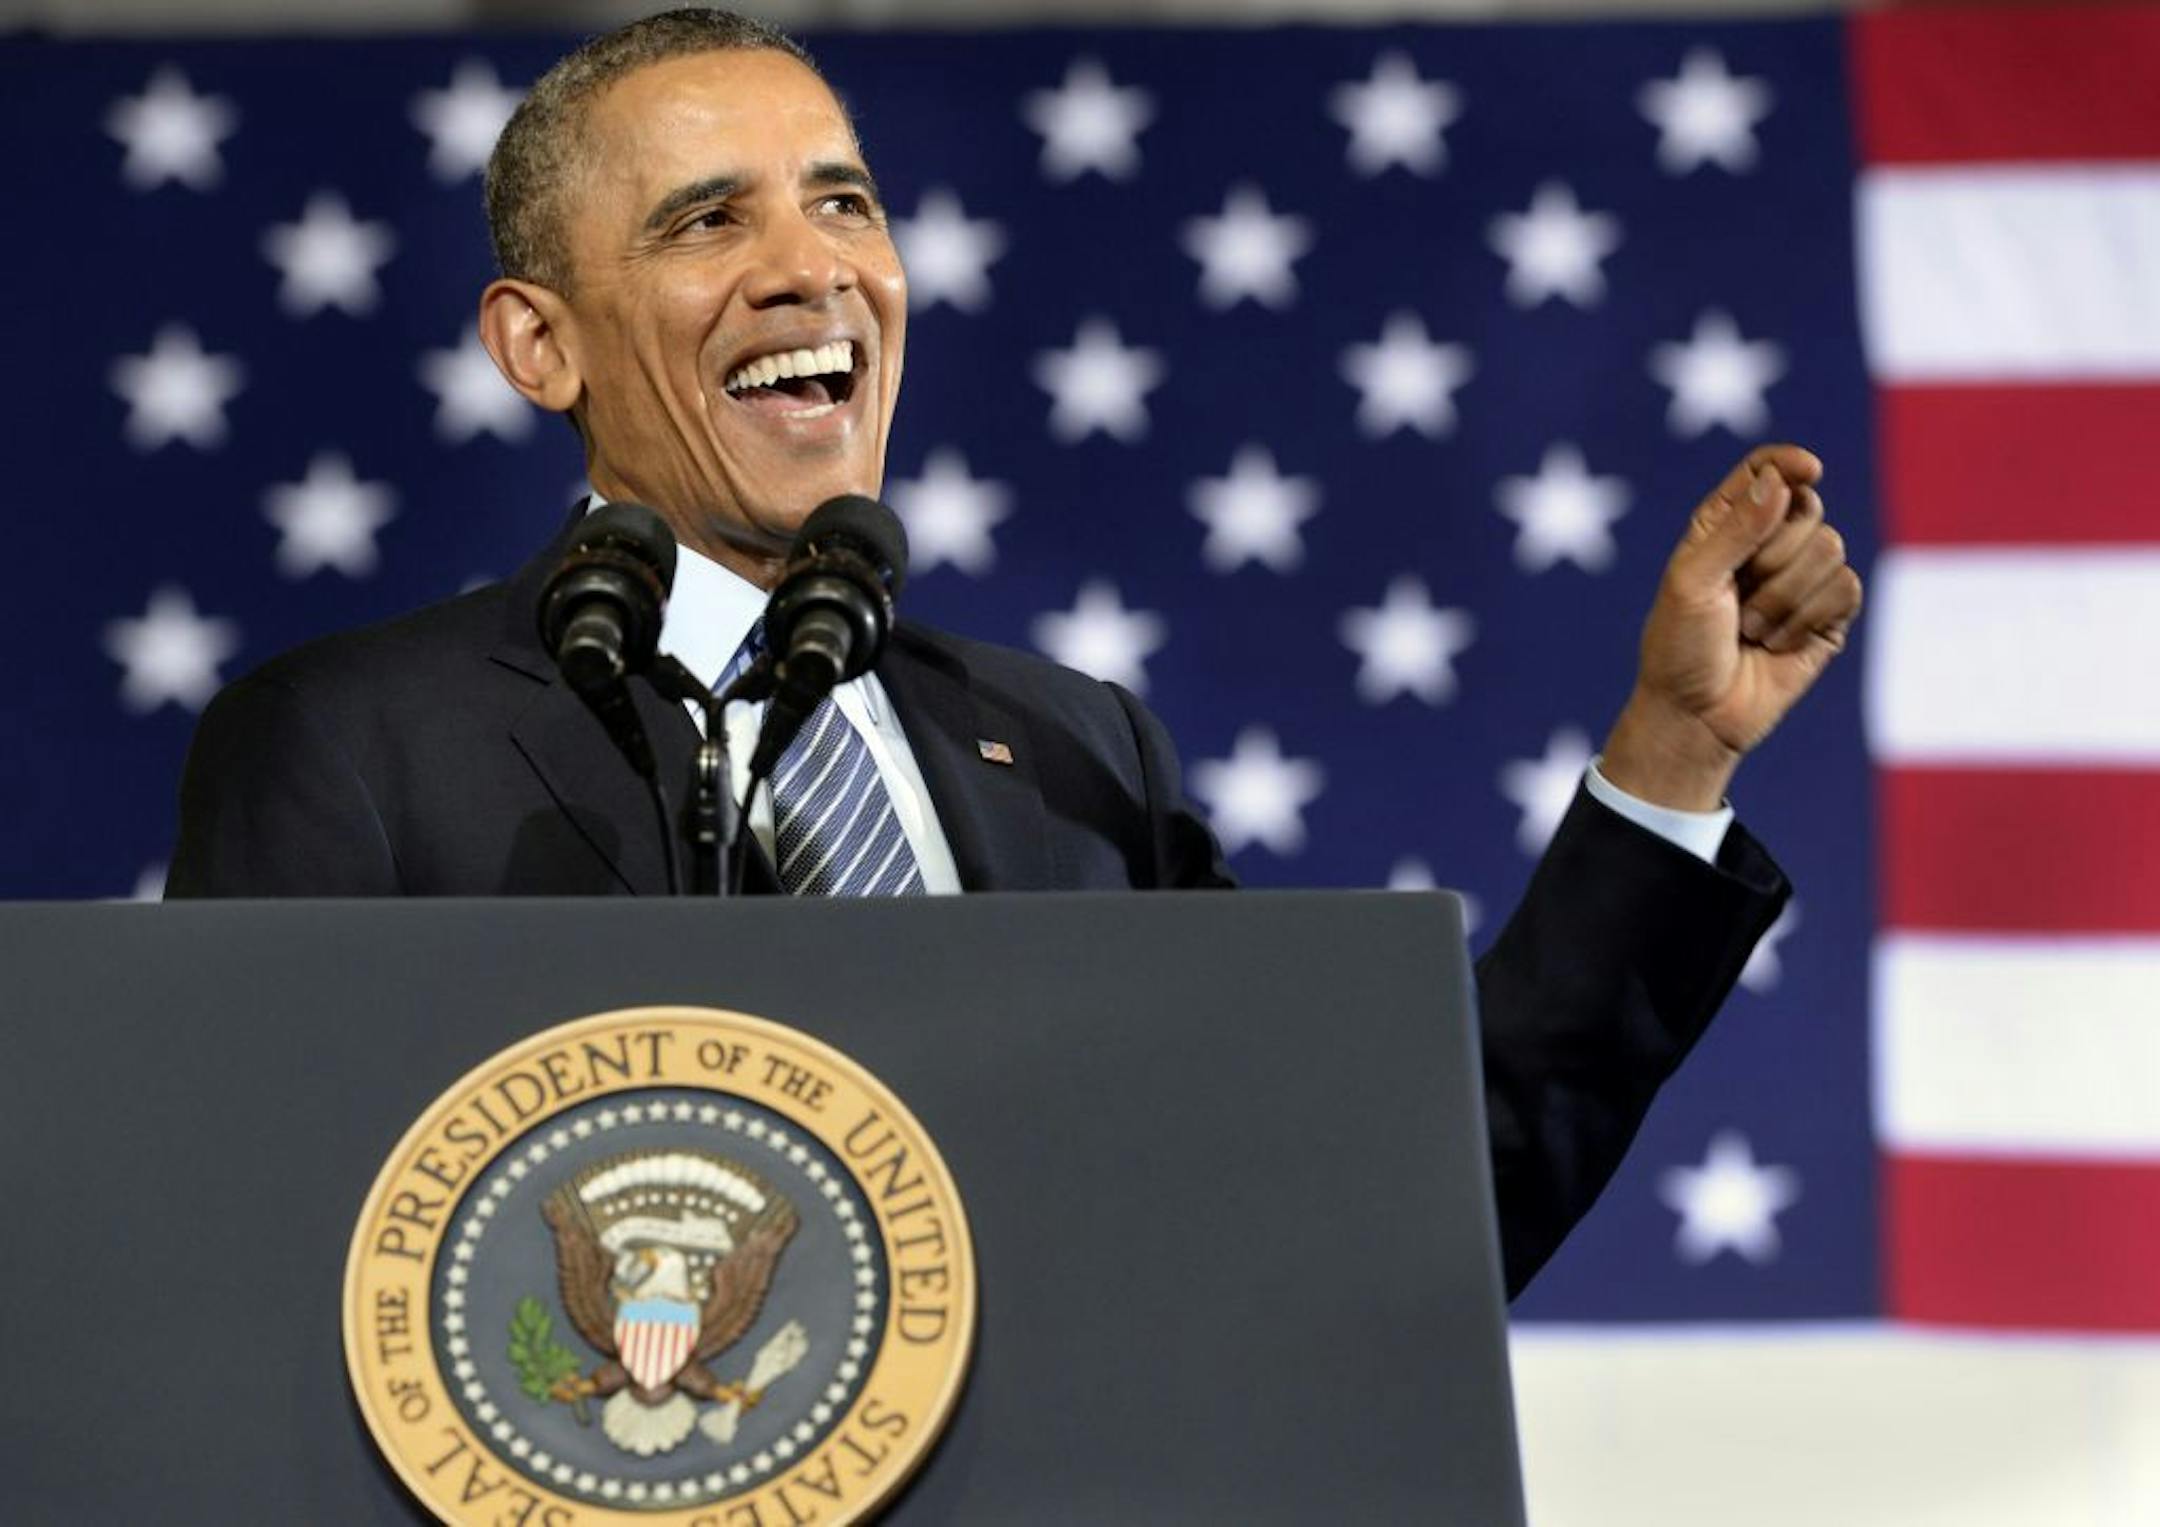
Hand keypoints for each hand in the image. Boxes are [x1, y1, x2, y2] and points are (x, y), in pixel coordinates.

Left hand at [1600, 445, 1862, 810]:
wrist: (1697, 715)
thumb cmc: (1680, 647)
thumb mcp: (1692, 583)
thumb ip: (1736, 530)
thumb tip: (1782, 480)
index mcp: (1723, 525)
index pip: (1766, 471)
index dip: (1789, 463)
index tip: (1807, 469)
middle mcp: (1766, 543)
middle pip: (1807, 508)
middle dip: (1774, 556)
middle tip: (1738, 596)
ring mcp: (1802, 577)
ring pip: (1832, 548)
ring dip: (1785, 597)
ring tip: (1751, 629)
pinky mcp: (1829, 613)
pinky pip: (1846, 588)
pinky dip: (1807, 619)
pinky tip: (1776, 644)